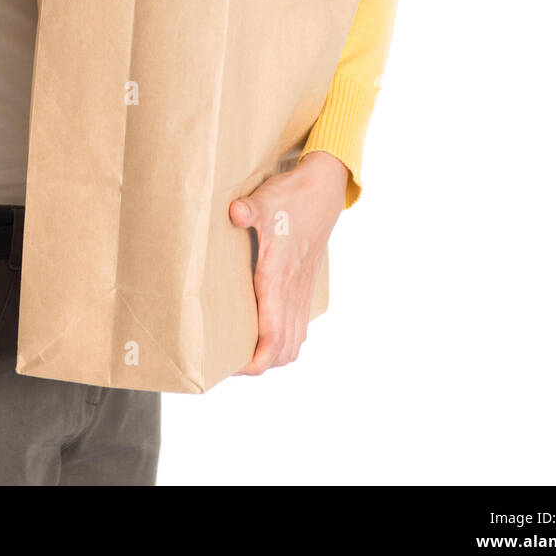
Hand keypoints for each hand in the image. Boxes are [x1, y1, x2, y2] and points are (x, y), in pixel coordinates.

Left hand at [228, 151, 348, 375]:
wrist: (323, 191)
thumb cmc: (292, 198)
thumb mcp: (267, 201)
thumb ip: (249, 210)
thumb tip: (235, 212)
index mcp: (279, 279)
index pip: (272, 338)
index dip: (254, 361)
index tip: (232, 365)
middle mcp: (293, 292)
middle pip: (283, 350)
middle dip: (259, 365)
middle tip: (231, 361)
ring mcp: (302, 291)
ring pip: (294, 342)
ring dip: (274, 355)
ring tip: (247, 352)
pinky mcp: (306, 285)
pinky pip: (299, 326)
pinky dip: (285, 340)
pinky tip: (268, 332)